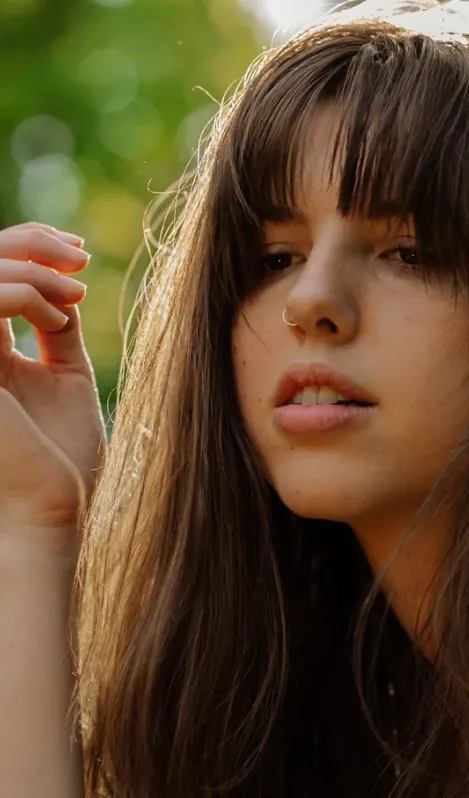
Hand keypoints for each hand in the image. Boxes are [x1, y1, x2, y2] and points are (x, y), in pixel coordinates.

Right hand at [0, 221, 105, 532]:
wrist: (55, 512)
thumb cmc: (64, 462)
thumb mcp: (66, 381)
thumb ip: (55, 332)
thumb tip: (65, 284)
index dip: (27, 249)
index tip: (79, 255)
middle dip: (28, 243)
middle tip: (79, 254)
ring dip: (29, 267)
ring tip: (75, 293)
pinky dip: (20, 291)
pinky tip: (58, 315)